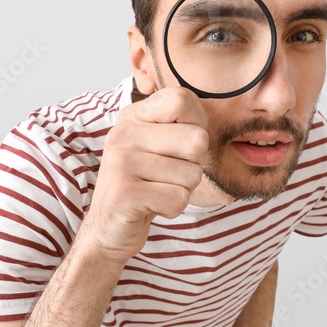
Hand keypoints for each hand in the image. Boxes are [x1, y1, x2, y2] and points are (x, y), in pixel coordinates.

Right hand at [79, 86, 208, 264]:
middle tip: (166, 176)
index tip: (178, 145)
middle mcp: (124, 133)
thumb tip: (217, 111)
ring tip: (156, 191)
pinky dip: (172, 208)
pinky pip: (179, 198)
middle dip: (192, 165)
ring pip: (192, 174)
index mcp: (133, 116)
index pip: (182, 99)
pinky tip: (151, 206)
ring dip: (182, 190)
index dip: (195, 125)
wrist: (109, 228)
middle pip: (197, 140)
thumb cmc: (145, 184)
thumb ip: (182, 125)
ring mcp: (121, 161)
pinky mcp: (125, 193)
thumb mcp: (159, 145)